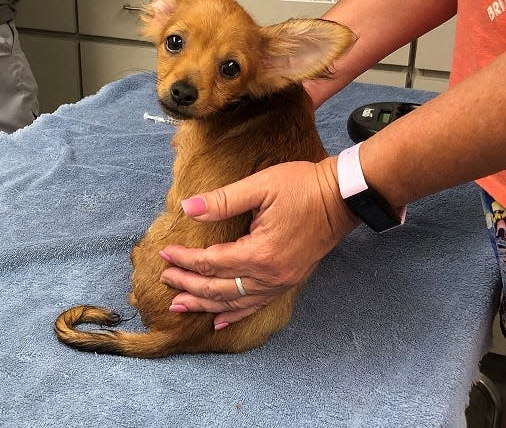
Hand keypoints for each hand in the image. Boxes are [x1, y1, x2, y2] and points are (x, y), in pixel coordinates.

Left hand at [159, 157, 358, 327]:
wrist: (341, 197)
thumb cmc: (302, 186)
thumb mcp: (260, 186)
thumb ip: (222, 200)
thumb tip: (187, 208)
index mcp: (259, 253)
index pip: (211, 262)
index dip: (185, 259)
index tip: (164, 253)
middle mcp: (270, 276)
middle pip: (219, 289)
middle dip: (188, 285)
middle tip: (165, 279)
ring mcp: (281, 282)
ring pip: (236, 302)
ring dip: (206, 305)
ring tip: (181, 306)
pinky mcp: (289, 281)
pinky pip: (257, 305)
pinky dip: (235, 314)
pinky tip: (220, 320)